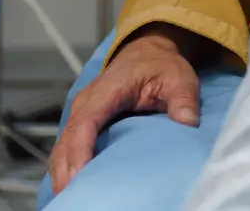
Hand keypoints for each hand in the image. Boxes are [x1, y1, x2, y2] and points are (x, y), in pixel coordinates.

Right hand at [49, 30, 201, 193]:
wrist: (147, 53)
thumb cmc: (160, 66)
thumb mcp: (179, 77)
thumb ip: (184, 98)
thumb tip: (187, 122)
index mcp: (107, 91)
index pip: (86, 122)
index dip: (80, 150)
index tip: (79, 175)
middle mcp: (86, 103)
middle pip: (67, 140)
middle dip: (66, 171)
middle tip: (72, 198)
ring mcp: (80, 114)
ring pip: (61, 148)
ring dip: (62, 173)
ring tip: (70, 198)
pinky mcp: (81, 124)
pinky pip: (66, 149)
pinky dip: (64, 168)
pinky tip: (70, 188)